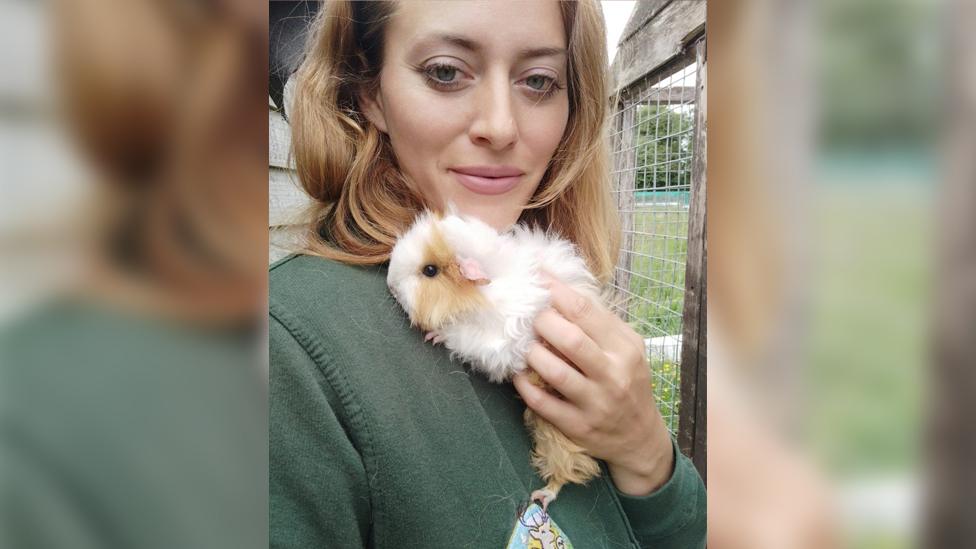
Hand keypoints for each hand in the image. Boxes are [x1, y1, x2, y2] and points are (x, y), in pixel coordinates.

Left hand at [512, 275, 674, 495]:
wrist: (639, 437)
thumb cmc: (628, 382)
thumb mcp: (627, 349)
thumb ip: (600, 323)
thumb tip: (562, 290)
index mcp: (625, 349)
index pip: (587, 312)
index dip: (557, 292)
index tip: (536, 278)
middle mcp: (613, 375)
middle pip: (570, 339)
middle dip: (542, 321)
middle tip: (525, 313)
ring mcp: (596, 403)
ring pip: (555, 372)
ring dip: (531, 354)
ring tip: (521, 343)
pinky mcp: (578, 426)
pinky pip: (543, 403)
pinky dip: (524, 386)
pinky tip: (517, 374)